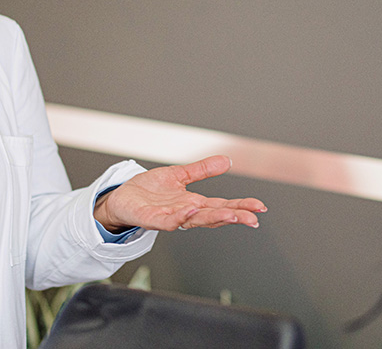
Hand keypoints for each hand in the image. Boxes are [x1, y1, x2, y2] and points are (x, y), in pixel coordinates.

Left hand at [93, 155, 266, 231]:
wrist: (121, 198)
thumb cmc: (148, 191)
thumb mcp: (179, 175)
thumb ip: (202, 169)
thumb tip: (226, 160)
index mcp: (193, 203)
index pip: (222, 205)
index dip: (241, 206)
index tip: (259, 207)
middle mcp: (185, 213)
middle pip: (213, 216)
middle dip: (233, 216)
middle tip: (252, 218)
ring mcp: (169, 217)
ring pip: (194, 220)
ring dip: (212, 218)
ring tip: (230, 214)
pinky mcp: (152, 219)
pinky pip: (168, 221)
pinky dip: (181, 217)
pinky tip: (192, 210)